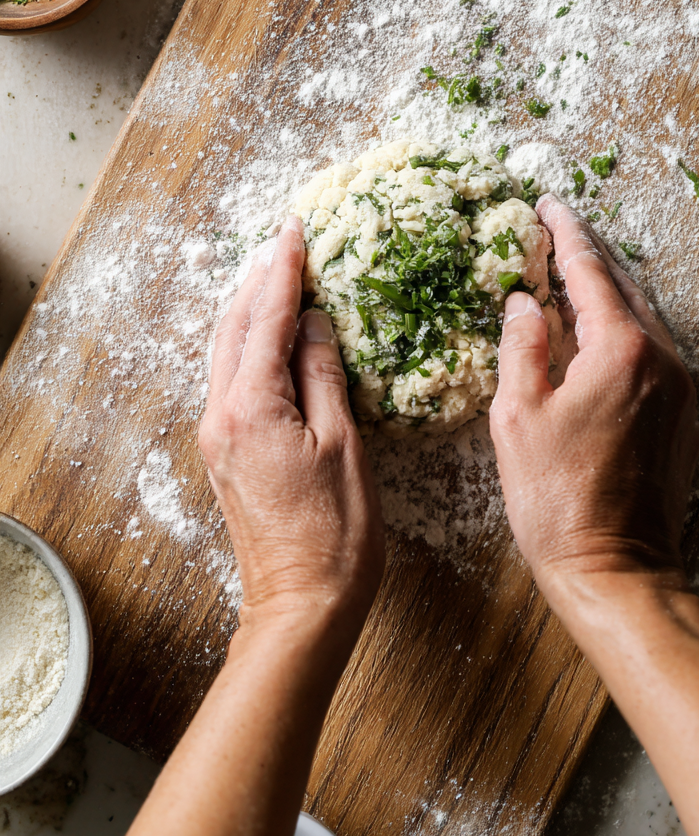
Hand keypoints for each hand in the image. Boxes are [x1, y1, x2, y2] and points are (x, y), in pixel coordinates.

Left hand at [199, 216, 384, 643]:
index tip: (295, 231)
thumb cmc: (334, 534)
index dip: (283, 271)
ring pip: (226, 353)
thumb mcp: (343, 444)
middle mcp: (221, 416)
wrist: (301, 605)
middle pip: (233, 328)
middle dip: (258, 281)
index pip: (265, 319)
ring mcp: (218, 436)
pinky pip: (231, 380)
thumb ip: (323, 375)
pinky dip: (248, 345)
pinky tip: (268, 337)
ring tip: (274, 275)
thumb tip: (313, 322)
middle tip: (284, 242)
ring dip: (249, 310)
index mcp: (251, 407)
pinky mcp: (226, 453)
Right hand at [490, 195, 698, 619]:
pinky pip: (654, 349)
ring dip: (609, 289)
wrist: (619, 570)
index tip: (546, 206)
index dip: (564, 234)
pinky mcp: (681, 415)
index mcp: (621, 351)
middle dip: (589, 254)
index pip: (590, 272)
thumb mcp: (517, 417)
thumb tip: (522, 303)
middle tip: (556, 229)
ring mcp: (678, 388)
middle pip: (625, 285)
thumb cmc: (559, 502)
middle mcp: (661, 360)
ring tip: (573, 273)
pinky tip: (598, 332)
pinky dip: (624, 326)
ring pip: (644, 316)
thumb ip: (521, 347)